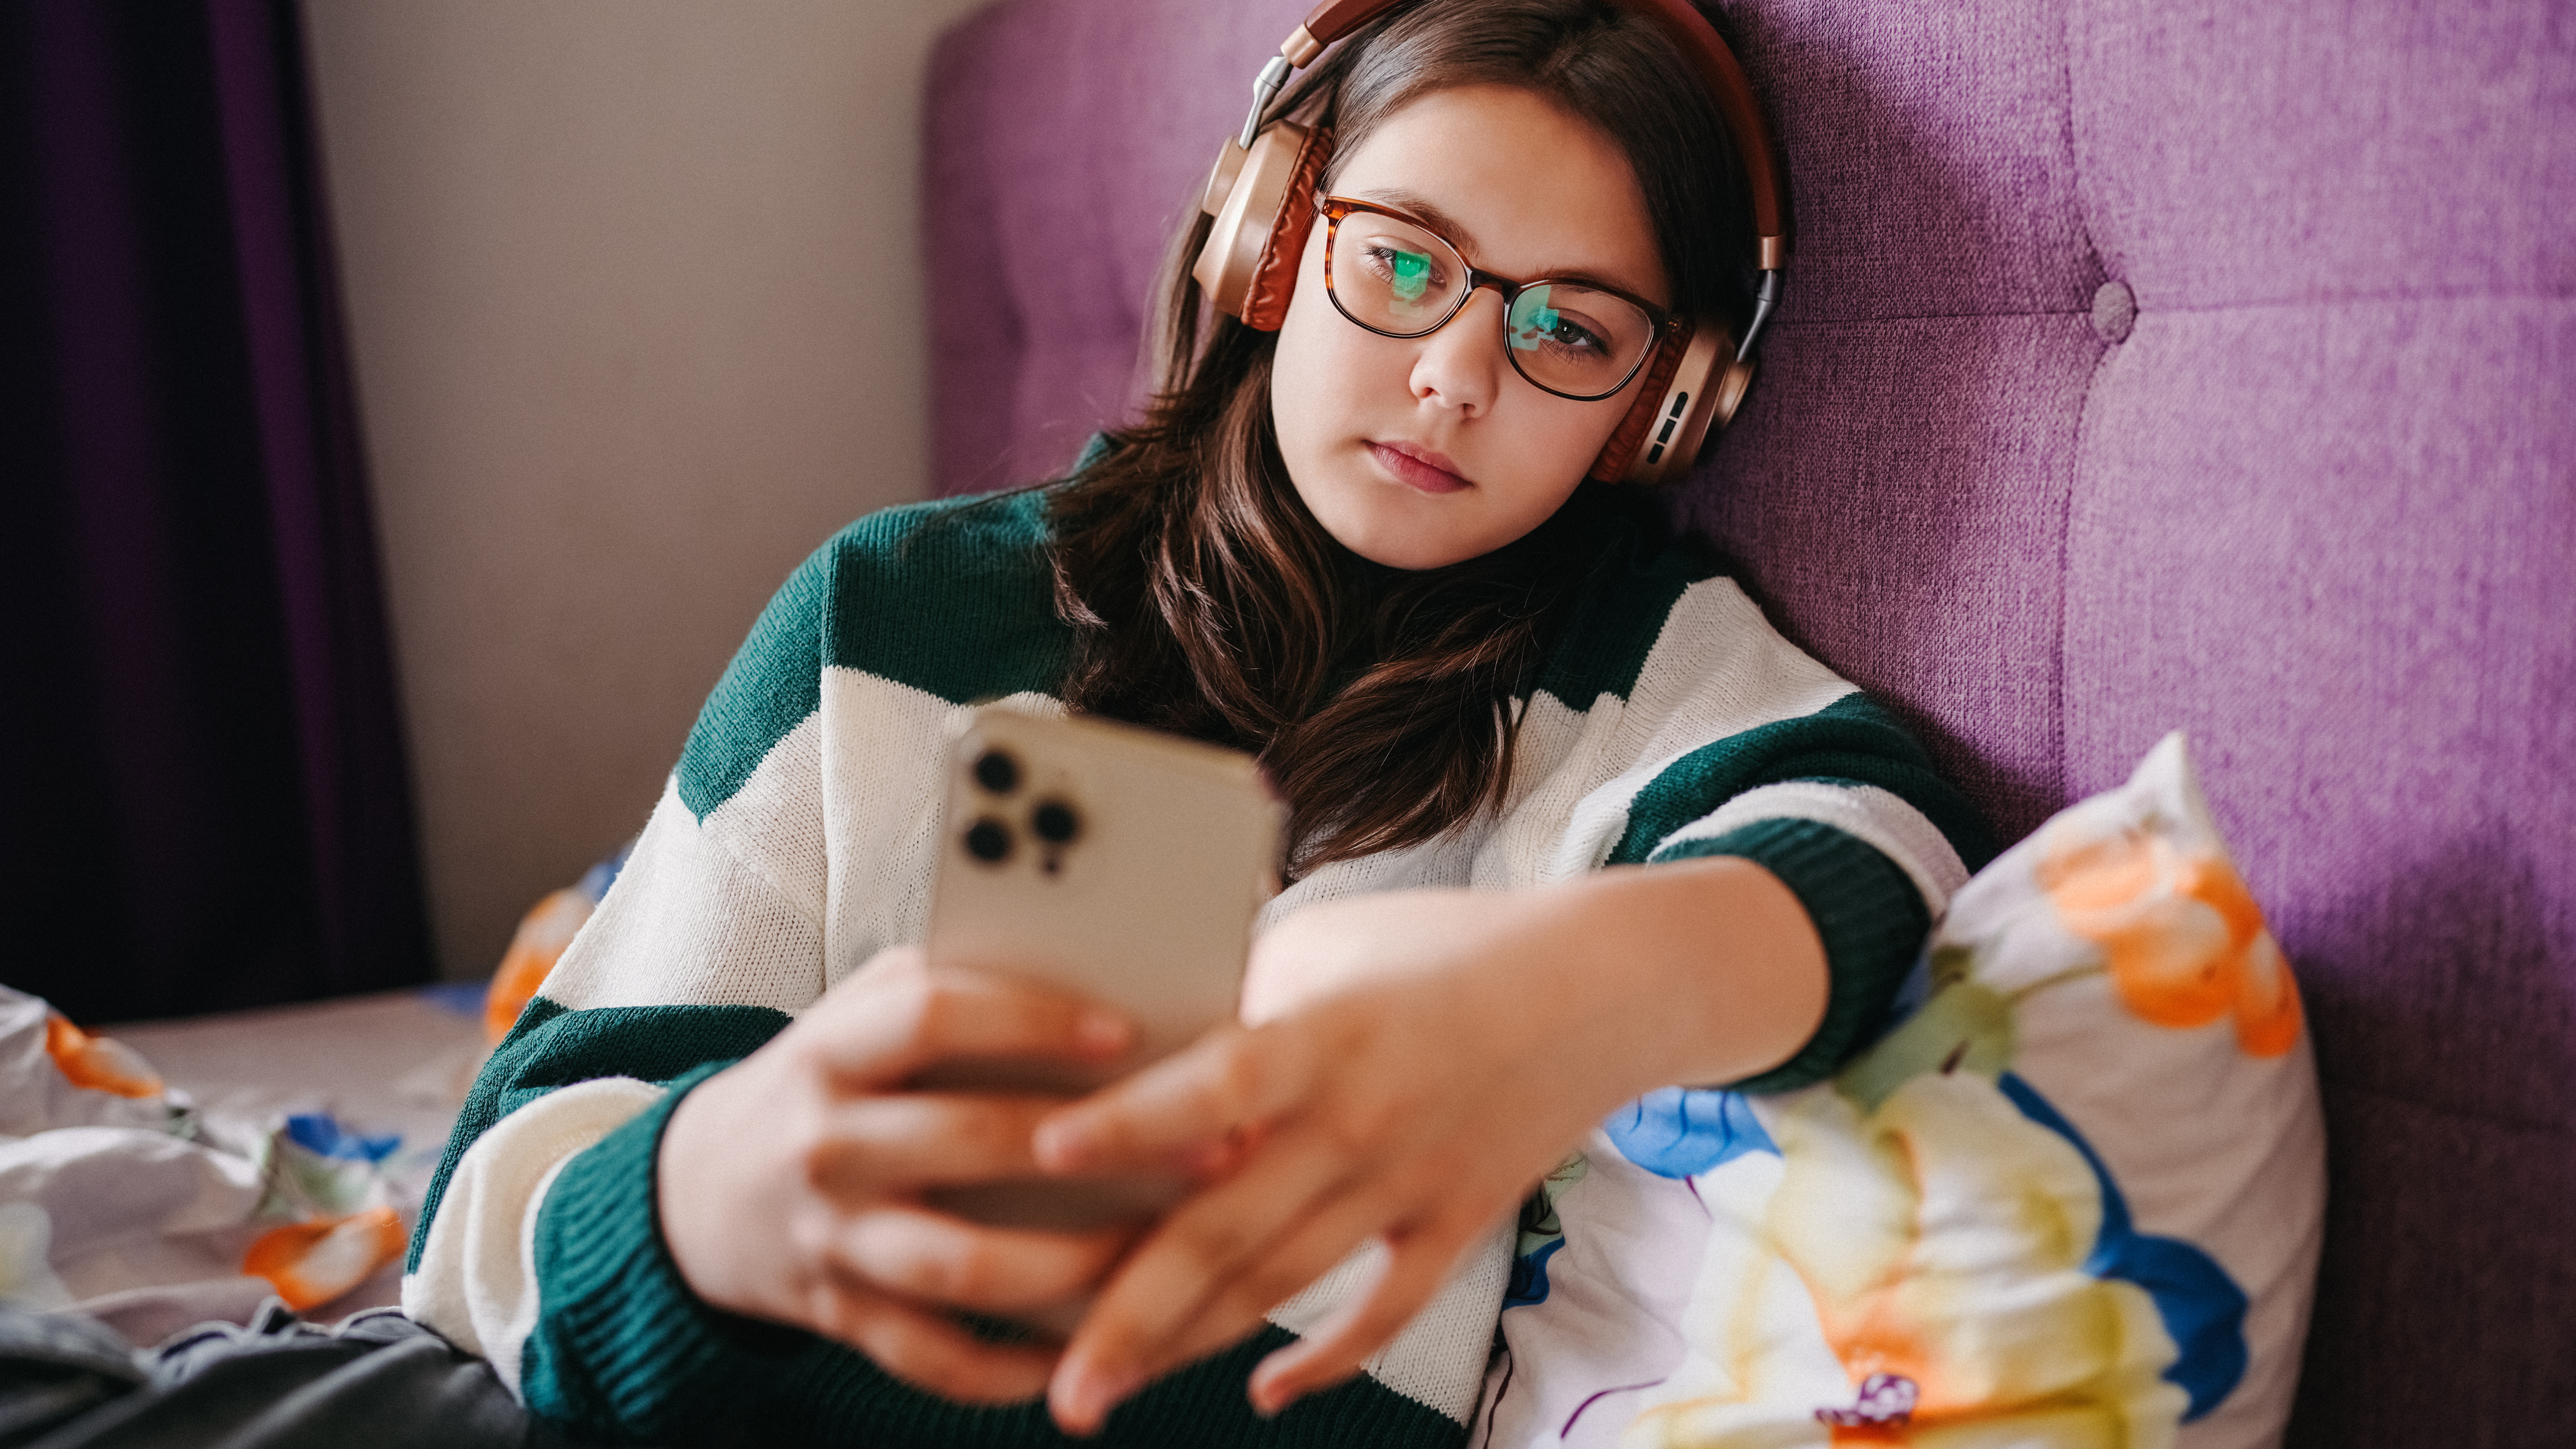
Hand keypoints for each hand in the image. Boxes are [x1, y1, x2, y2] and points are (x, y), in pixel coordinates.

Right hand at [657, 946, 1138, 1403]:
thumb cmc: (824, 1083)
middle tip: (1209, 1150)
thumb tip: (1094, 962)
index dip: (1031, 1020)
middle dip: (1103, 1150)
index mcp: (832, 1050)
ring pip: (965, 1265)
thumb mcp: (856, 1014)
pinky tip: (1085, 1350)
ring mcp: (831, 1240)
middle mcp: (826, 1145)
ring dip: (1076, 1266)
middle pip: (971, 1141)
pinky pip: (936, 1357)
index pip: (932, 1015)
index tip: (1125, 1032)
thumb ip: (947, 986)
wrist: (699, 1192)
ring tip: (1162, 1255)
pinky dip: (1013, 1366)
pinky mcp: (841, 1317)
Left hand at [1029, 859, 1826, 1432]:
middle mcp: (1362, 1120)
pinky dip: (1326, 1356)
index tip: (1051, 1148)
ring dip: (1191, 1346)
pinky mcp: (1456, 1222)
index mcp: (1324, 1034)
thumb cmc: (1440, 946)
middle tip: (1062, 1385)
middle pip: (1231, 1229)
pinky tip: (1266, 1391)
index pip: (1217, 1082)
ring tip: (1104, 1389)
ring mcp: (1410, 1183)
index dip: (1136, 1116)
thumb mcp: (1327, 939)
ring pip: (1283, 1285)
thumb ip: (1232, 990)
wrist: (1602, 984)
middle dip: (1134, 1314)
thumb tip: (1128, 1039)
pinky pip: (1384, 1312)